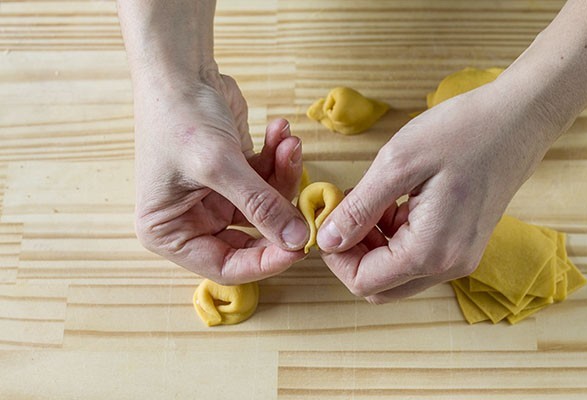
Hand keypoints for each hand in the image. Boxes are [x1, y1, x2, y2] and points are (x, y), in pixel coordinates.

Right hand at [133, 65, 307, 283]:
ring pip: (266, 207)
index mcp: (169, 232)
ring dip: (283, 176)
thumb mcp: (218, 164)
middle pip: (251, 239)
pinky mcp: (234, 177)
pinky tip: (281, 131)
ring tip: (289, 145)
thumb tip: (298, 240)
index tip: (300, 247)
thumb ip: (260, 206)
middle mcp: (190, 220)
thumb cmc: (179, 115)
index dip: (264, 261)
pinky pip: (266, 181)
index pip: (224, 266)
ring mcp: (215, 199)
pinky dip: (278, 159)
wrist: (178, 68)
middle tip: (308, 202)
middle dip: (281, 214)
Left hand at [317, 78, 558, 302]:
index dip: (336, 257)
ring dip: (373, 244)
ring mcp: (459, 257)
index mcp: (431, 252)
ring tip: (369, 199)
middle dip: (353, 253)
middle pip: (380, 286)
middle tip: (345, 212)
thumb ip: (359, 209)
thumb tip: (328, 240)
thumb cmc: (463, 131)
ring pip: (396, 272)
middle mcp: (449, 266)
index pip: (364, 282)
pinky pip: (417, 255)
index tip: (327, 220)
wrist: (520, 118)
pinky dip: (394, 235)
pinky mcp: (463, 243)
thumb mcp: (398, 164)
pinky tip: (393, 200)